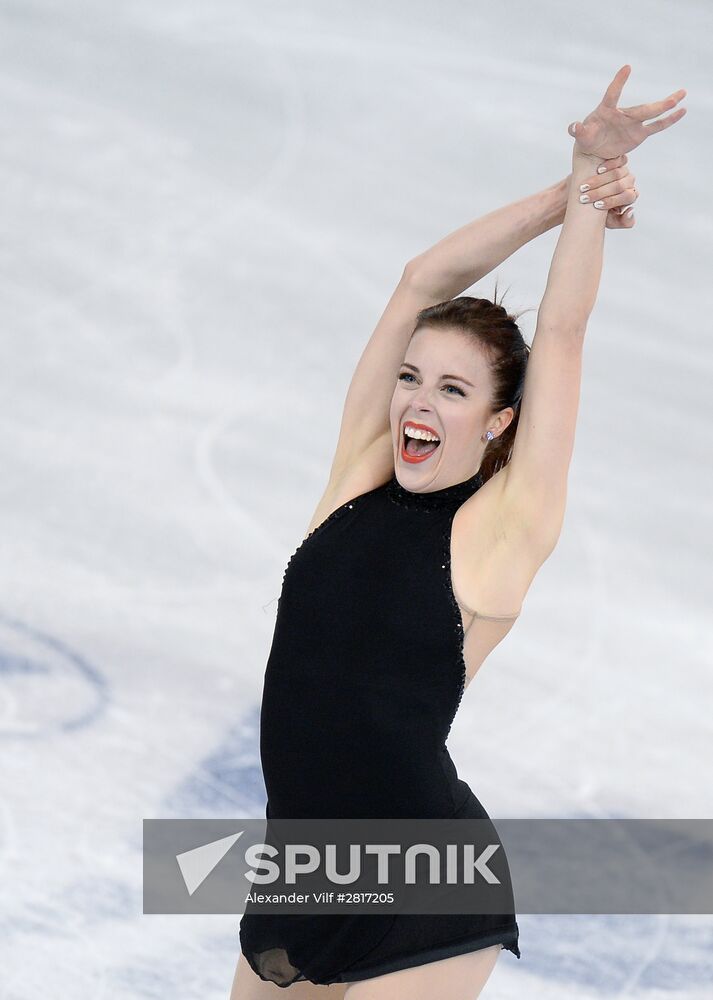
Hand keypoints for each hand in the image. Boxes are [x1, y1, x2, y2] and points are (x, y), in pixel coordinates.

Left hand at [567, 65, 685, 159]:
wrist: (595, 149)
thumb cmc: (587, 138)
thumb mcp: (581, 136)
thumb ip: (577, 130)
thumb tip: (573, 127)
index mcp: (606, 110)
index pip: (612, 94)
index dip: (618, 82)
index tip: (626, 67)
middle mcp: (623, 114)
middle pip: (641, 109)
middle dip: (657, 105)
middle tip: (673, 98)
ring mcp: (633, 123)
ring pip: (653, 113)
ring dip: (667, 105)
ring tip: (682, 94)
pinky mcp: (639, 133)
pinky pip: (656, 126)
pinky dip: (669, 120)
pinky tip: (682, 111)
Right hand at [572, 153, 638, 228]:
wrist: (585, 194)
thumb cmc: (598, 211)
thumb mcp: (609, 221)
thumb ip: (624, 221)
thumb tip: (631, 210)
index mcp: (630, 196)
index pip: (627, 197)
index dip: (611, 201)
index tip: (596, 206)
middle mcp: (629, 182)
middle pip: (620, 186)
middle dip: (601, 193)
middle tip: (584, 198)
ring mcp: (624, 170)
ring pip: (618, 173)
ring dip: (599, 181)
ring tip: (585, 186)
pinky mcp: (619, 160)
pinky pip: (619, 160)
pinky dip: (609, 165)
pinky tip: (598, 170)